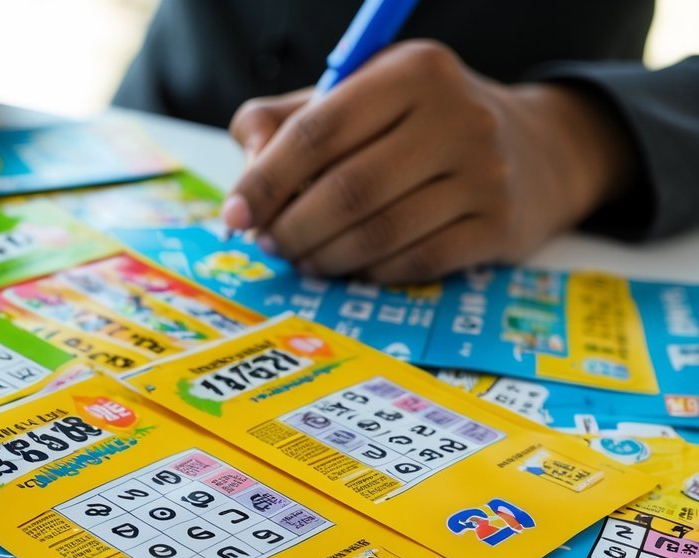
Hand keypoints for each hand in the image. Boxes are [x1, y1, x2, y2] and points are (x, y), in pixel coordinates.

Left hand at [224, 41, 635, 283]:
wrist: (535, 150)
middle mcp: (457, 115)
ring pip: (378, 234)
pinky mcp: (500, 225)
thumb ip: (287, 121)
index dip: (265, 181)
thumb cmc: (417, 126)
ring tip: (303, 258)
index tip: (234, 217)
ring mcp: (486, 173)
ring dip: (324, 257)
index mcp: (411, 71)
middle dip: (292, 228)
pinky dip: (371, 272)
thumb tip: (247, 166)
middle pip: (346, 190)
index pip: (318, 132)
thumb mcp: (359, 98)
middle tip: (271, 244)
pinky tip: (355, 267)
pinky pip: (414, 263)